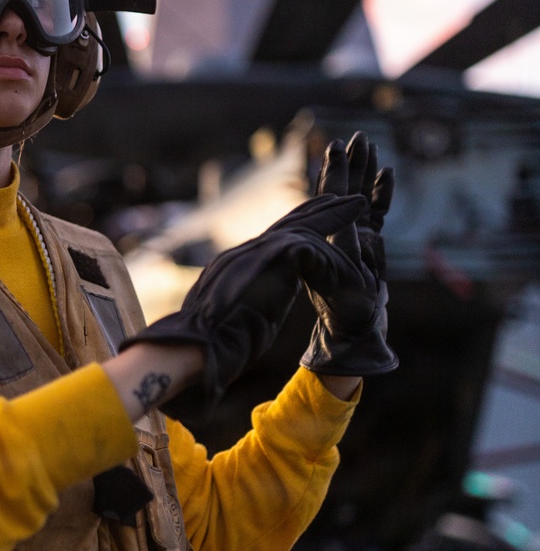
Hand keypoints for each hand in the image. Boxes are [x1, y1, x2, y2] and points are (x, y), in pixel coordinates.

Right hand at [119, 191, 366, 414]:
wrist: (194, 350)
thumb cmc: (205, 351)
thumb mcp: (230, 322)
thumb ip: (243, 307)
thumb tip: (246, 312)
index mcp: (233, 271)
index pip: (267, 246)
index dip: (292, 235)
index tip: (312, 227)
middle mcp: (241, 255)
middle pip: (284, 227)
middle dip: (314, 213)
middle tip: (340, 199)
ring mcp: (252, 253)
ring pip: (299, 226)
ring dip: (330, 214)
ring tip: (356, 204)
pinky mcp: (268, 257)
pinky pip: (309, 238)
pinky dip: (332, 227)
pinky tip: (353, 217)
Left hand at [299, 133, 397, 376]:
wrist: (355, 328)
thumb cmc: (342, 307)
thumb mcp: (329, 281)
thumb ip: (325, 259)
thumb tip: (321, 241)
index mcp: (327, 234)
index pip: (330, 195)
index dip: (333, 172)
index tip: (334, 146)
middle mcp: (339, 232)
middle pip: (344, 188)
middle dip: (351, 163)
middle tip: (356, 138)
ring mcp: (353, 236)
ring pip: (360, 195)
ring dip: (365, 172)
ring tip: (369, 145)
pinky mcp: (368, 244)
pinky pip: (376, 212)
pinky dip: (381, 193)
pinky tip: (387, 174)